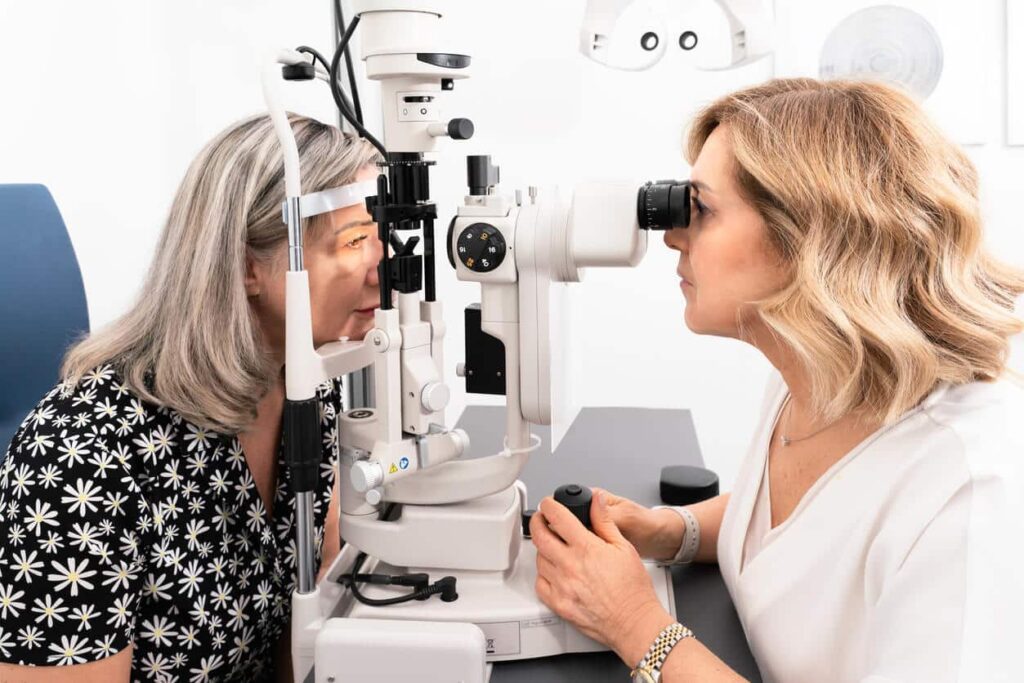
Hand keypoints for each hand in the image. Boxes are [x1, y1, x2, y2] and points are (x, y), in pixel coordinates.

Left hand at [530, 489, 673, 663]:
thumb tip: (596, 501)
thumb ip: (605, 521)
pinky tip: (553, 571)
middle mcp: (570, 566)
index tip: (548, 505)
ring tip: (553, 547)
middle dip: (537, 522)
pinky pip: (540, 584)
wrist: (634, 622)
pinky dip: (543, 574)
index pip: (557, 518)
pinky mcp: (558, 605)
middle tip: (541, 520)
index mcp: (586, 549)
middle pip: (540, 536)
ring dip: (542, 549)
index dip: (549, 506)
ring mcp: (561, 586)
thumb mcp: (623, 547)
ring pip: (539, 560)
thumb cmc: (633, 589)